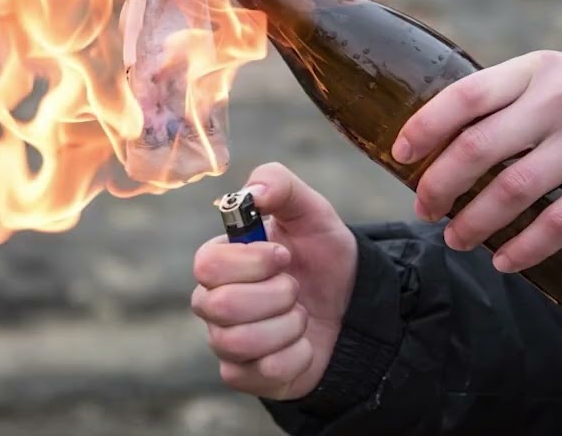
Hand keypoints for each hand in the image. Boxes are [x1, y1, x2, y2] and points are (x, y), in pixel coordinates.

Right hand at [191, 162, 356, 400]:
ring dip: (289, 325)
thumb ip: (279, 185)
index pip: (206, 265)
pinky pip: (263, 372)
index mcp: (220, 262)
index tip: (284, 256)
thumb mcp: (311, 211)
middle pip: (221, 306)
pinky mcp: (244, 376)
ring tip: (301, 314)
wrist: (354, 306)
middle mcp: (213, 303)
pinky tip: (303, 343)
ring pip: (239, 342)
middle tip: (295, 288)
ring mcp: (225, 342)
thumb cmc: (323, 256)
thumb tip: (250, 193)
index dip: (252, 262)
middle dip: (277, 295)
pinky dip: (297, 355)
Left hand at [392, 50, 561, 273]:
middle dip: (440, 185)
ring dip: (475, 223)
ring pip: (514, 191)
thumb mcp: (551, 75)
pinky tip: (504, 261)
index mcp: (536, 71)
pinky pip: (560, 223)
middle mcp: (559, 102)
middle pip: (480, 148)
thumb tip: (437, 142)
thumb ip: (504, 100)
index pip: (467, 95)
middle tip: (425, 208)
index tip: (400, 154)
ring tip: (455, 238)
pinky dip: (525, 248)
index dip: (426, 126)